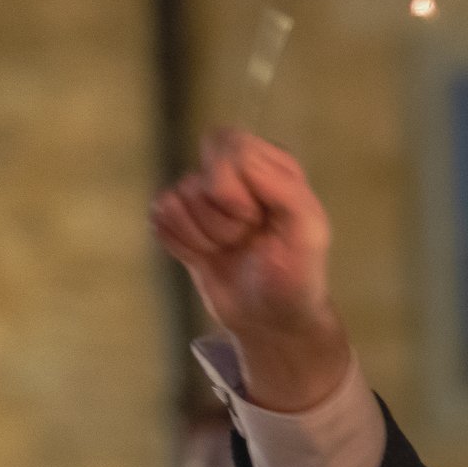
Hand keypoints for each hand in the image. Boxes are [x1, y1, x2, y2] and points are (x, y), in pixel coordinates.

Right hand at [150, 129, 351, 412]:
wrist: (270, 319)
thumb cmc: (296, 275)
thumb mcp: (308, 231)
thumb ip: (282, 186)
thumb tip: (237, 158)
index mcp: (271, 163)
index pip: (229, 148)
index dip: (233, 189)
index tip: (256, 220)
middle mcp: (235, 172)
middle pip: (198, 172)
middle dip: (215, 214)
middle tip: (242, 235)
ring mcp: (204, 195)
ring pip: (176, 197)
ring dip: (203, 236)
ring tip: (229, 249)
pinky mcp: (180, 219)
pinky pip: (159, 215)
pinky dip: (181, 243)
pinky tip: (206, 255)